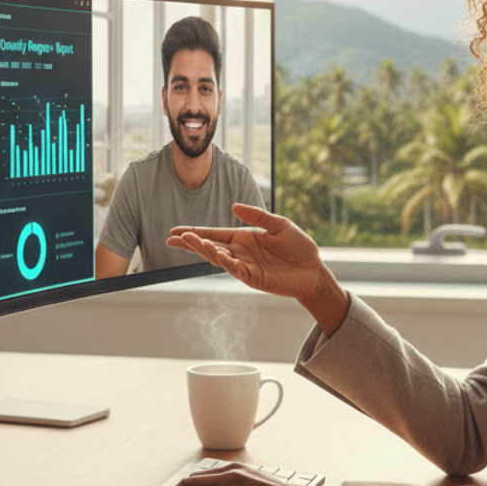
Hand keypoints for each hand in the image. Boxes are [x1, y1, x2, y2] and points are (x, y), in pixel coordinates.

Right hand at [167, 204, 349, 332]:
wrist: (314, 270)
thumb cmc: (299, 248)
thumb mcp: (279, 225)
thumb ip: (258, 216)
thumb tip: (234, 207)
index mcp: (244, 238)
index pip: (214, 234)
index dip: (195, 232)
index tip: (176, 230)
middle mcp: (240, 253)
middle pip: (210, 246)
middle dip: (191, 242)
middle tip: (172, 237)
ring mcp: (245, 266)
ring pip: (218, 258)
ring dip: (203, 250)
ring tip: (189, 240)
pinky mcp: (253, 278)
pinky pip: (234, 269)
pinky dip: (223, 261)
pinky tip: (214, 252)